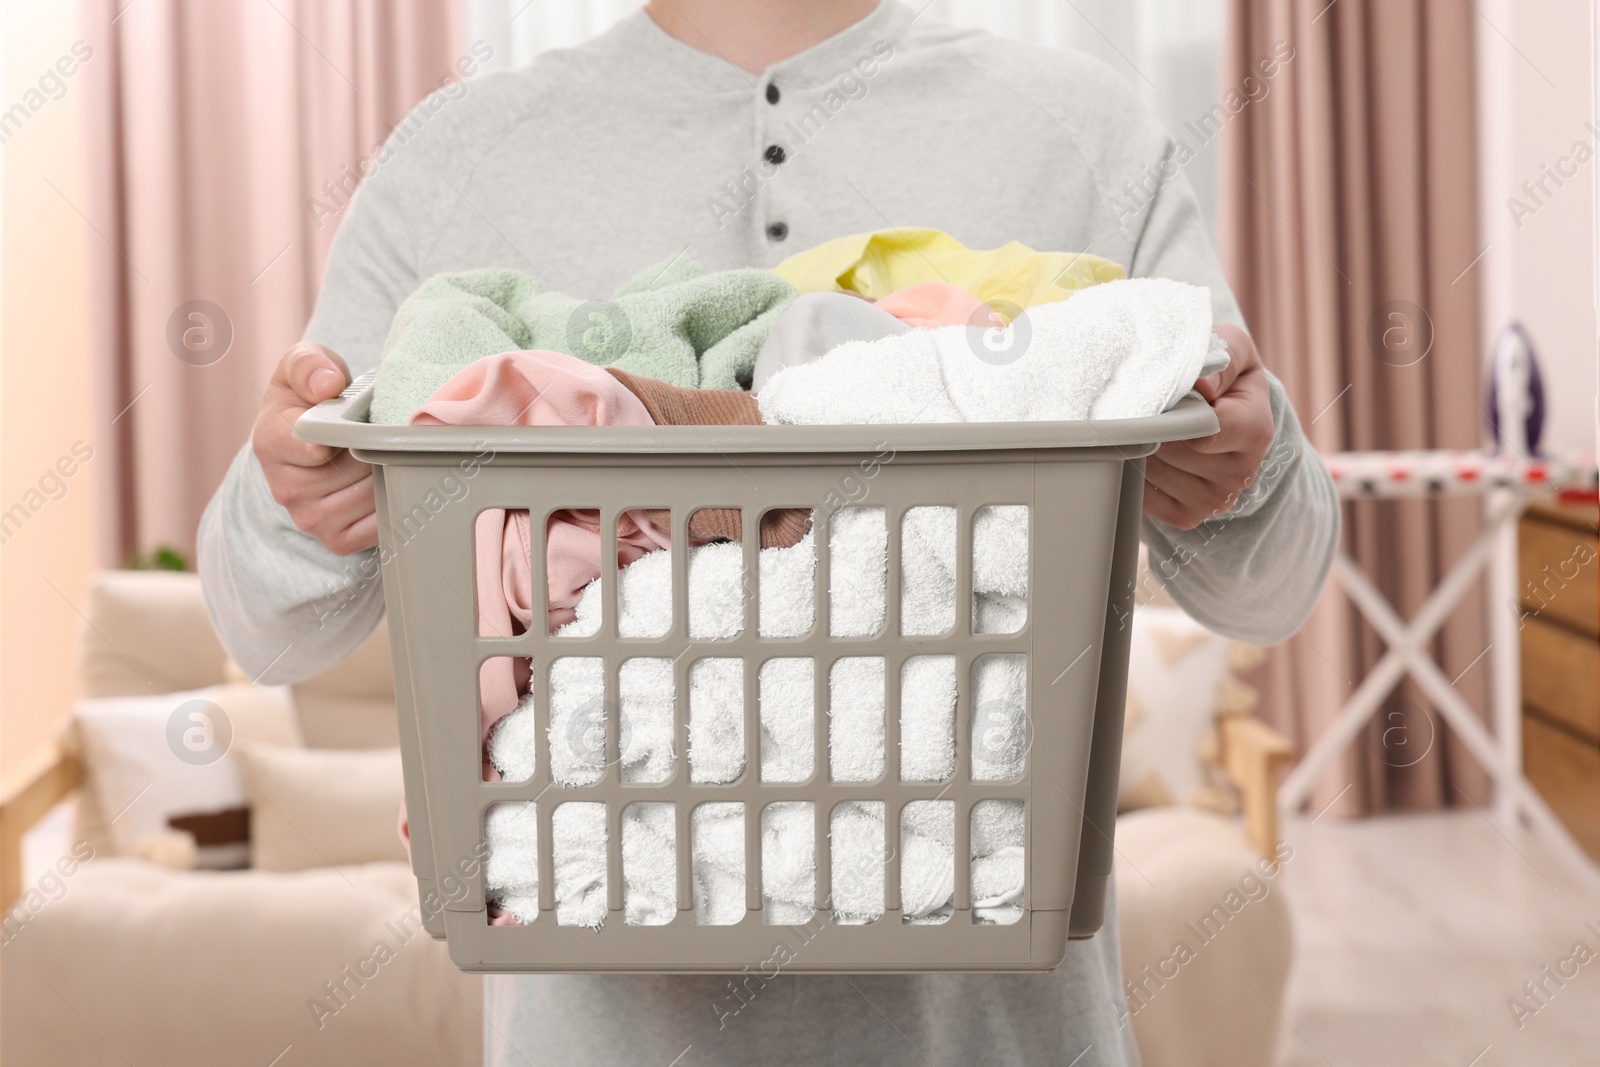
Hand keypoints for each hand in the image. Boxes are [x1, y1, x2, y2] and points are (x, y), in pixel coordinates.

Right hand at [252, 342, 376, 553]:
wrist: (310, 439)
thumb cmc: (308, 398)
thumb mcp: (302, 366)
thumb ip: (308, 365)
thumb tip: (327, 383)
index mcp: (270, 442)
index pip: (308, 444)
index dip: (340, 435)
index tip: (355, 426)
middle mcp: (285, 488)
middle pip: (353, 471)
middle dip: (376, 448)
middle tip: (382, 431)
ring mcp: (309, 519)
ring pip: (371, 497)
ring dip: (388, 473)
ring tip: (383, 453)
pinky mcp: (335, 541)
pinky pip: (379, 526)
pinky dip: (395, 503)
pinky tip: (389, 481)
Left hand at [1143, 323, 1274, 529]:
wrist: (1219, 414)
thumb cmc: (1221, 375)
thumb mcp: (1230, 348)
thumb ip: (1223, 355)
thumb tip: (1202, 384)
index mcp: (1255, 430)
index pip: (1207, 430)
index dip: (1178, 412)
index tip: (1168, 395)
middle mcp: (1240, 473)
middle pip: (1172, 448)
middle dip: (1153, 423)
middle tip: (1151, 406)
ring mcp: (1215, 500)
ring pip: (1154, 470)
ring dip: (1140, 445)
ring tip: (1151, 427)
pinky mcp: (1188, 517)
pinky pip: (1143, 497)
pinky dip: (1134, 472)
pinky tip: (1146, 453)